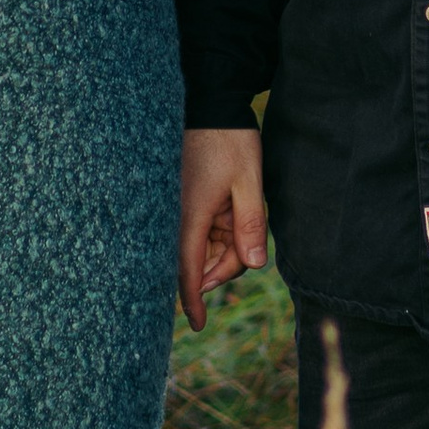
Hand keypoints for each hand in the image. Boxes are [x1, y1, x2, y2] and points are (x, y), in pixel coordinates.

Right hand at [180, 126, 267, 330]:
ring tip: (238, 213)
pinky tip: (229, 211)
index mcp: (188, 215)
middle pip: (198, 262)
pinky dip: (216, 232)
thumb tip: (253, 264)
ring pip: (200, 248)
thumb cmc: (229, 140)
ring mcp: (177, 209)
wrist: (208, 102)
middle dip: (224, 265)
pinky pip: (198, 230)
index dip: (192, 301)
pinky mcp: (181, 201)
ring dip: (222, 246)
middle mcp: (175, 216)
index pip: (186, 270)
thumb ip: (250, 225)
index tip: (198, 326)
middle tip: (249, 246)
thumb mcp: (249, 181)